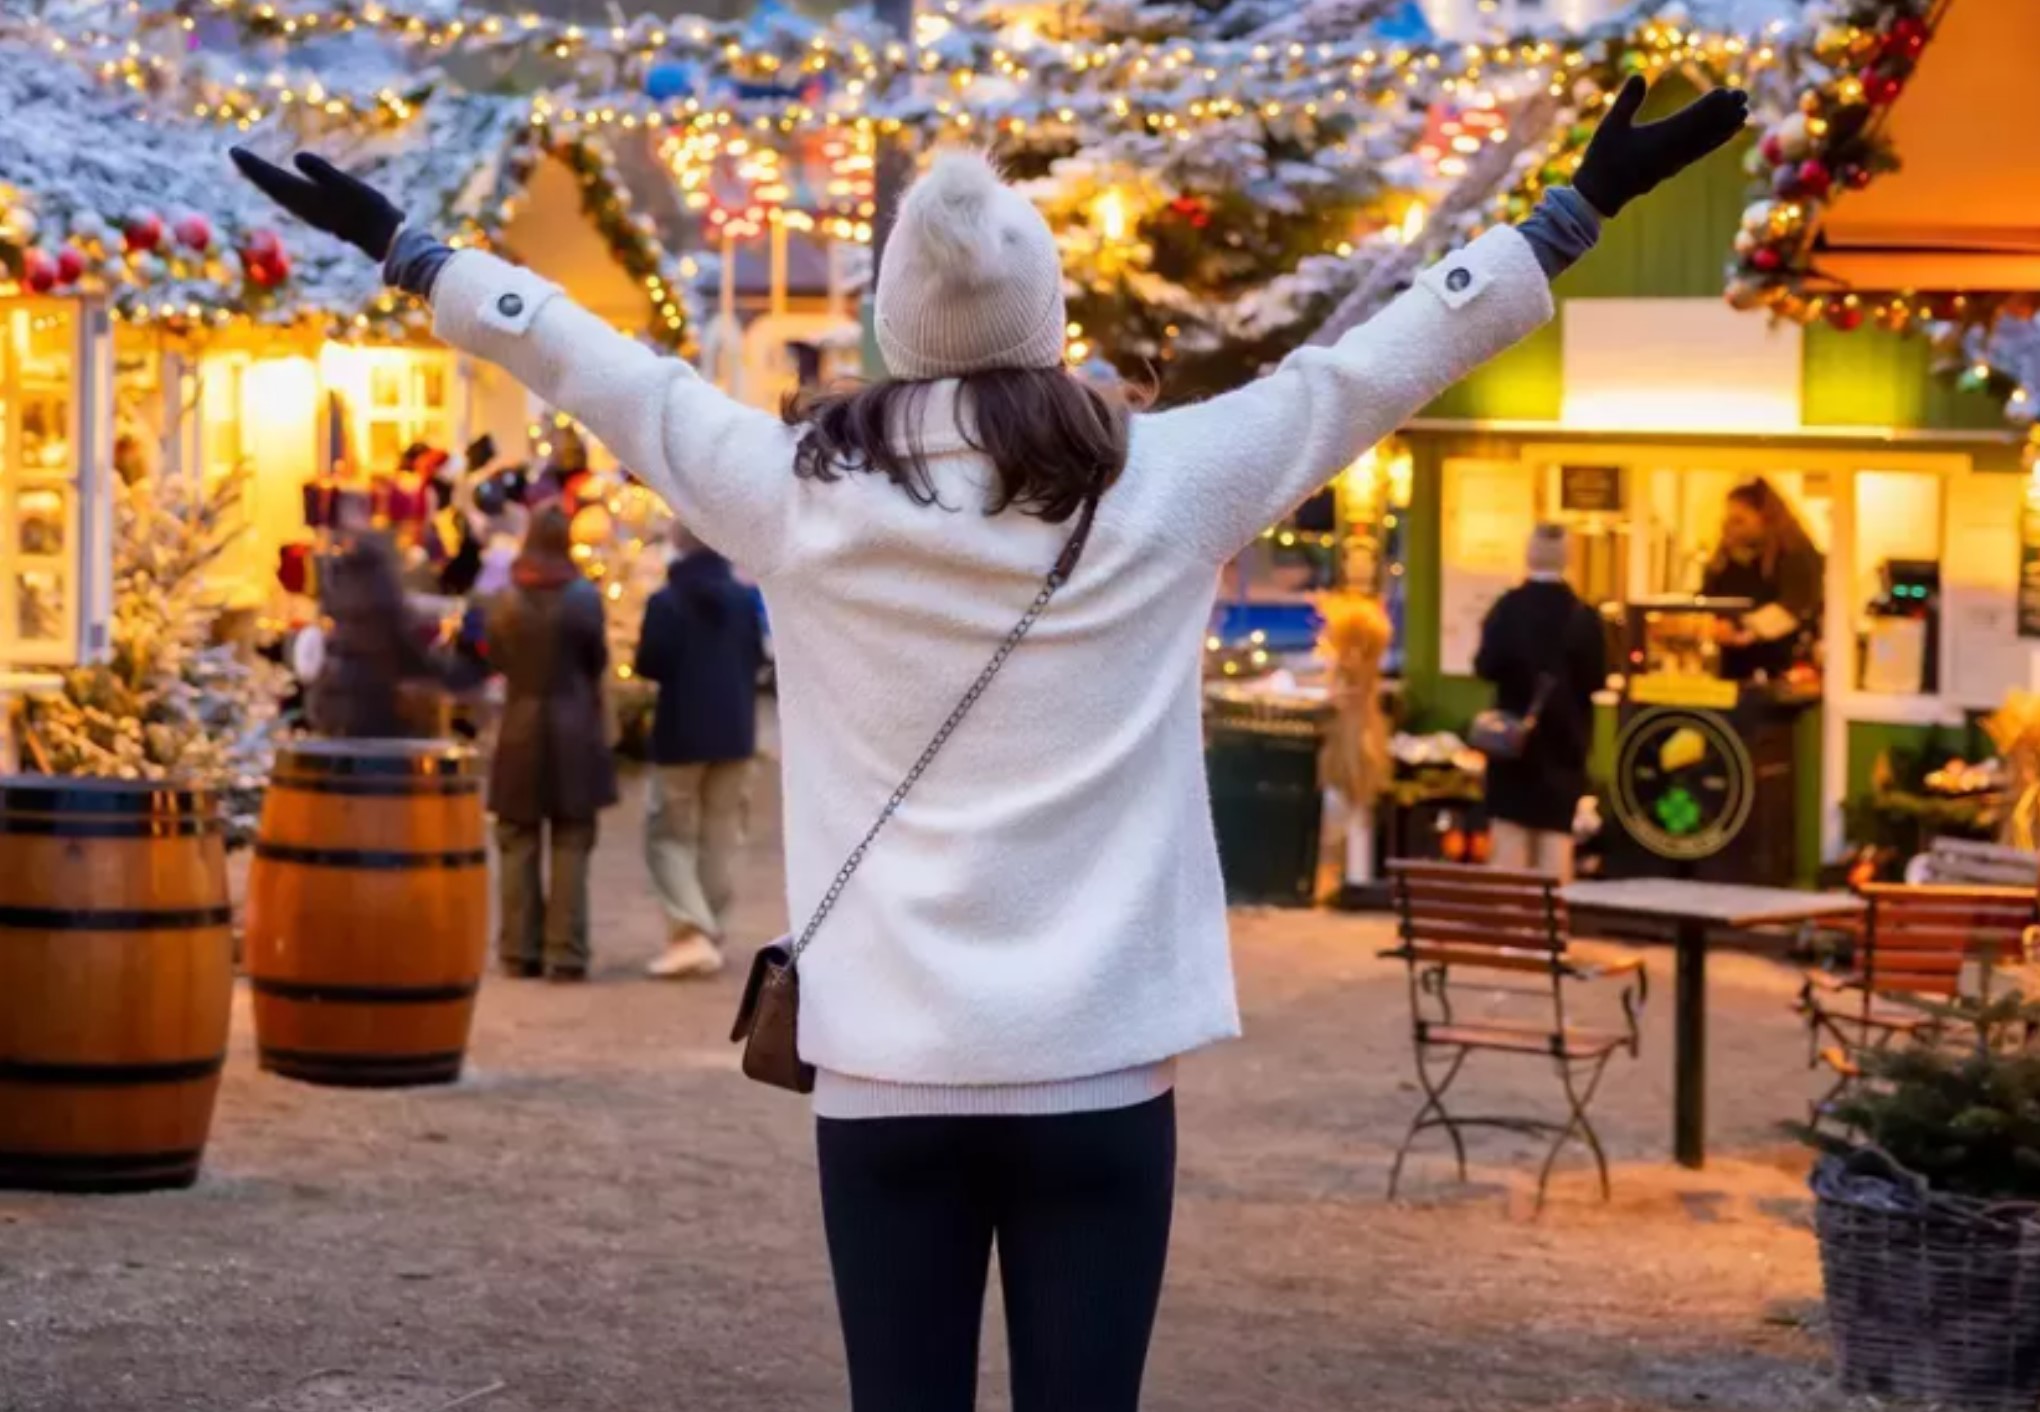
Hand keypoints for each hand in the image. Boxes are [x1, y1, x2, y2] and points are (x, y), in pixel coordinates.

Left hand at [229, 149, 403, 261]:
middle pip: (271, 186)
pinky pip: (293, 199)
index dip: (253, 165)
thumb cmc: (368, 211)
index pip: (272, 178)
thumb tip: (296, 157)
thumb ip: (321, 171)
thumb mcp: (347, 185)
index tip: (233, 151)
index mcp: (305, 198)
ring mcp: (312, 213)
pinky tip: (285, 187)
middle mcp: (303, 207)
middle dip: (254, 171)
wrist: (384, 240)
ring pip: (281, 194)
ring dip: (266, 181)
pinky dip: (283, 189)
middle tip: (237, 155)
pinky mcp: (322, 216)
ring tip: (254, 168)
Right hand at [1573, 77, 1748, 217]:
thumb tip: (1639, 75)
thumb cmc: (1603, 159)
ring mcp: (1675, 162)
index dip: (1712, 104)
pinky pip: (1700, 152)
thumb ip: (1626, 101)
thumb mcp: (1610, 126)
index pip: (1694, 118)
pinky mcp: (1672, 168)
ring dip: (1726, 127)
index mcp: (1661, 139)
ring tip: (1744, 113)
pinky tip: (1725, 135)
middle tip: (1744, 95)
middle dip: (1726, 112)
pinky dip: (1716, 141)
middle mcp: (1674, 151)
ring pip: (1707, 142)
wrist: (1600, 196)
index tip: (1728, 91)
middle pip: (1707, 129)